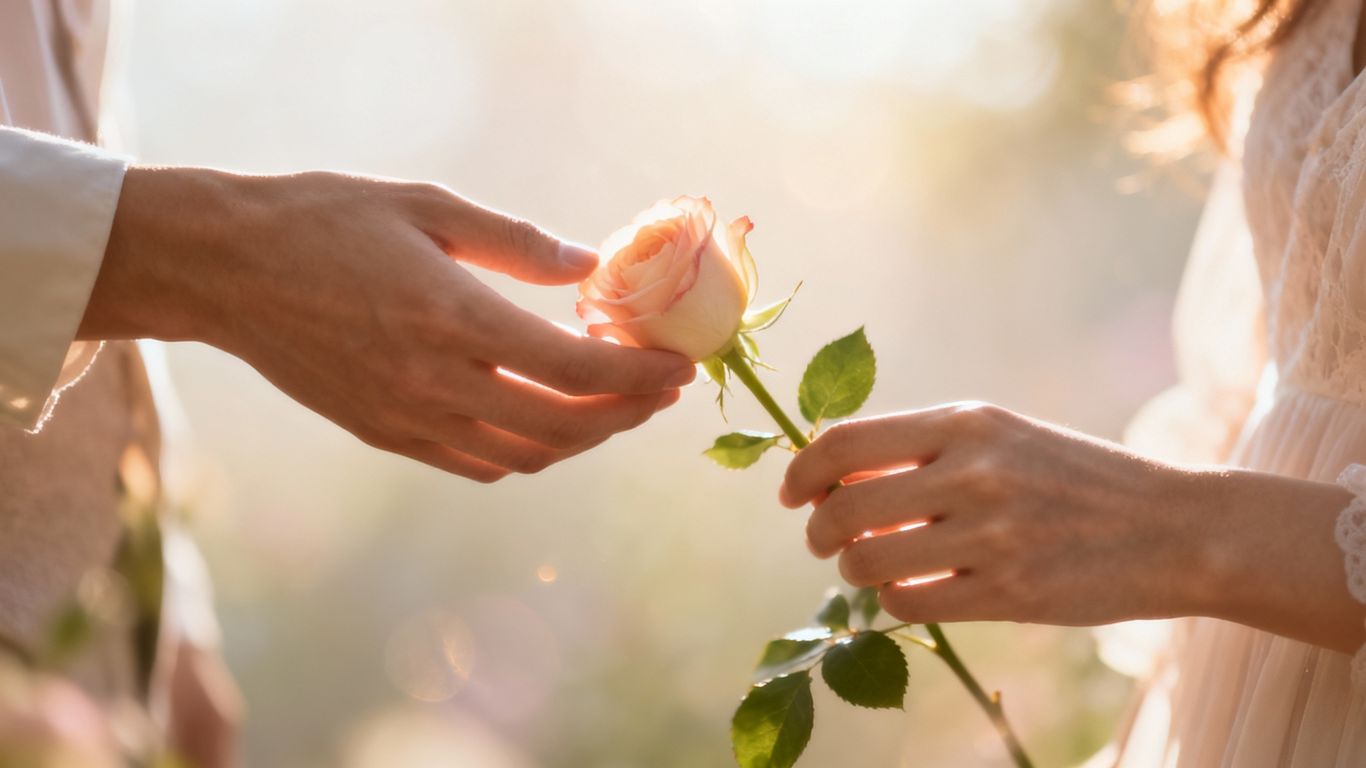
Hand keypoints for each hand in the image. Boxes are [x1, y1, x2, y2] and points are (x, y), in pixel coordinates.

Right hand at [80, 168, 694, 480]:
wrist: (227, 271)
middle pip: (562, 426)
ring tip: (614, 404)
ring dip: (583, 439)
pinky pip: (478, 465)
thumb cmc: (325, 222)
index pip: (574, 369)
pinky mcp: (387, 436)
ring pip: (525, 458)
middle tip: (660, 389)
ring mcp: (409, 419)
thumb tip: (589, 265)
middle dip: (626, 413)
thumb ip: (516, 242)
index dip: (638, 376)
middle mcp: (435, 382)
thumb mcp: (428, 207)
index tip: (680, 367)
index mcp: (452, 317)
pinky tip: (545, 420)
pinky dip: (529, 453)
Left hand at [780, 402, 1359, 643]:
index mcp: (966, 423)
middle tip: (824, 541)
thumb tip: (836, 475)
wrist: (1175, 527)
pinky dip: (894, 601)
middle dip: (819, 531)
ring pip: (868, 562)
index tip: (792, 494)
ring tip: (872, 567)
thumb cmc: (1076, 479)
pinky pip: (909, 603)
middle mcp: (973, 472)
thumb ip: (925, 450)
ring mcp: (991, 534)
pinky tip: (911, 591)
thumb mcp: (1004, 437)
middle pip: (843, 508)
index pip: (845, 443)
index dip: (801, 470)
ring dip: (855, 571)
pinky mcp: (1008, 591)